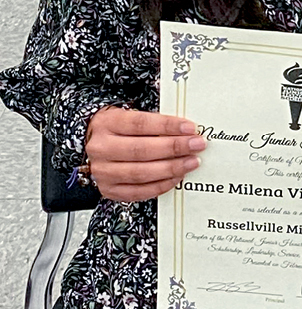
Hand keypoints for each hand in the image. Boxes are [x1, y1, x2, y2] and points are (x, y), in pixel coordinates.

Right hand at [84, 107, 206, 201]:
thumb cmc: (120, 130)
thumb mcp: (131, 117)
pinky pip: (139, 191)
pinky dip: (161, 185)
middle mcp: (101, 148)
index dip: (167, 126)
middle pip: (141, 150)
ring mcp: (103, 171)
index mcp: (107, 123)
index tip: (190, 127)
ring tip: (192, 162)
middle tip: (197, 145)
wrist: (96, 146)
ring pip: (140, 173)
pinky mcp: (109, 190)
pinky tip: (177, 177)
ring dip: (171, 168)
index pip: (140, 124)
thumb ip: (155, 124)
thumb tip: (187, 131)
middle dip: (174, 148)